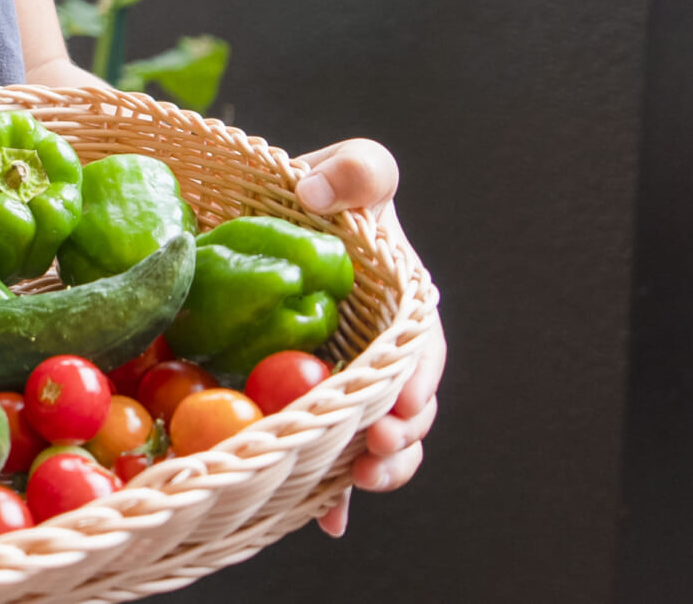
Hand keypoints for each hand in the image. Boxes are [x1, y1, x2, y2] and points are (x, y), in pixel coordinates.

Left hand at [291, 139, 444, 537]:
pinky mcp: (307, 403)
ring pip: (370, 439)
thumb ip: (356, 169)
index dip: (416, 380)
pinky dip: (328, 493)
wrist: (272, 221)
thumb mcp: (349, 170)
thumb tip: (320, 192)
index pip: (420, 350)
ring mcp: (345, 384)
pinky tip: (323, 522)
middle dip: (398, 438)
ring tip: (355, 487)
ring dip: (371, 469)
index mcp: (402, 309)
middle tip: (373, 452)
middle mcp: (379, 355)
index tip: (400, 403)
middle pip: (402, 408)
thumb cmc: (324, 195)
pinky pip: (322, 452)